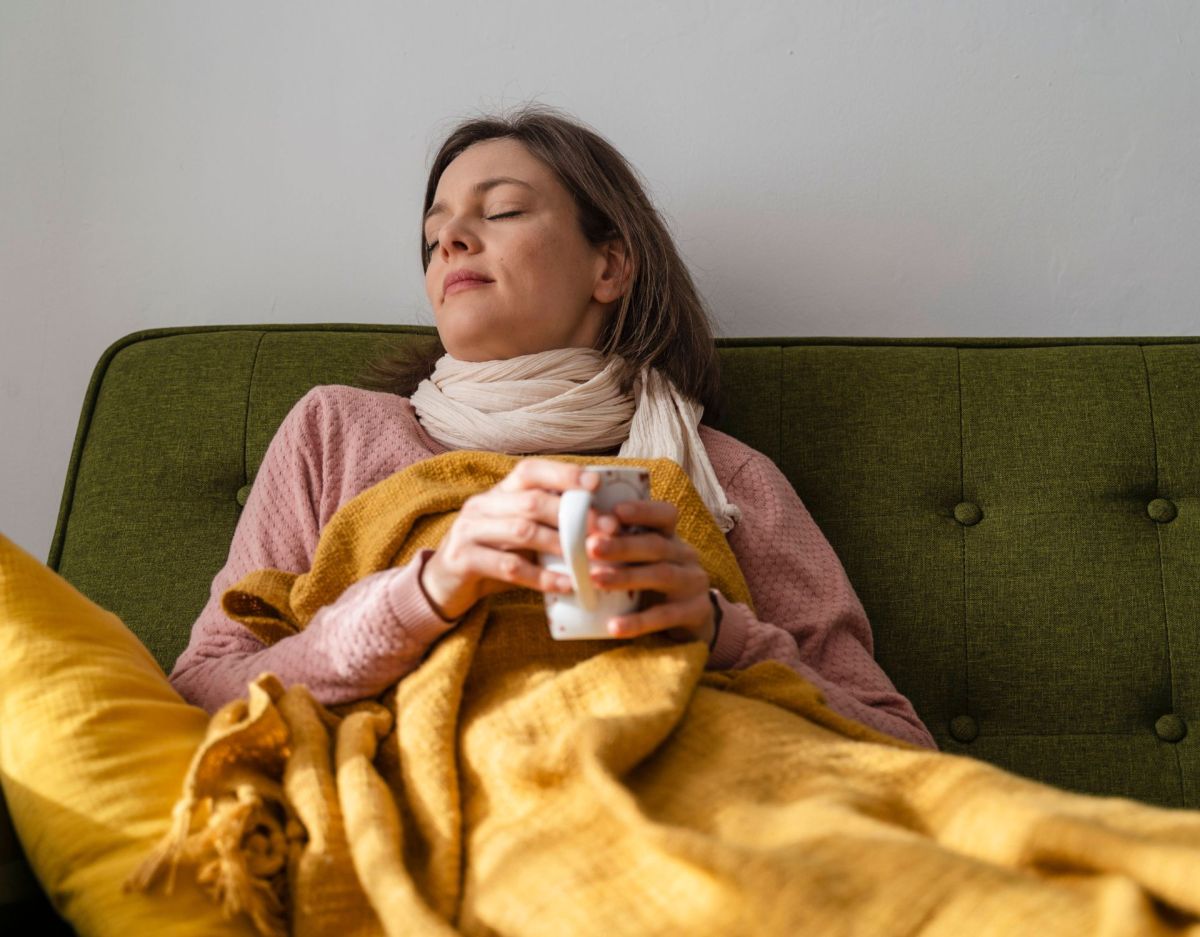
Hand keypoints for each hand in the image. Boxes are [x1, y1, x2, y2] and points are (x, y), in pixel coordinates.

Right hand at [419, 458, 599, 620]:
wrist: (444, 586)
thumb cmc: (493, 557)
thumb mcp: (518, 536)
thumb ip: (547, 525)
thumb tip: (602, 525)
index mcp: (498, 493)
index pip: (530, 471)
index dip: (563, 474)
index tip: (595, 484)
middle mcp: (482, 505)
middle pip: (531, 501)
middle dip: (572, 515)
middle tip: (606, 531)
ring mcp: (469, 530)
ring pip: (522, 531)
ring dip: (560, 545)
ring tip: (589, 559)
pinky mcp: (462, 560)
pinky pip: (509, 567)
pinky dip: (542, 577)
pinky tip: (566, 585)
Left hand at [585, 499, 715, 644]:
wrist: (693, 622)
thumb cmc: (655, 586)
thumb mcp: (642, 563)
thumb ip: (620, 551)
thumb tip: (576, 540)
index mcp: (671, 538)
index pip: (664, 516)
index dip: (642, 511)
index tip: (615, 511)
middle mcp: (686, 556)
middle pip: (656, 545)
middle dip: (622, 545)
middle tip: (591, 546)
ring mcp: (694, 583)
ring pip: (662, 575)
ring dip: (626, 577)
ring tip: (595, 580)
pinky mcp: (697, 612)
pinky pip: (665, 616)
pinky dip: (638, 621)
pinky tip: (614, 626)